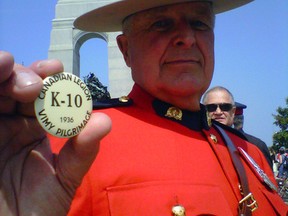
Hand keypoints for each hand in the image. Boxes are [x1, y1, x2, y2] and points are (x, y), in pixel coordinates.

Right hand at [0, 51, 110, 215]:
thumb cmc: (36, 210)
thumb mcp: (64, 178)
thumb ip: (83, 151)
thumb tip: (105, 121)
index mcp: (35, 129)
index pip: (43, 96)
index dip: (50, 82)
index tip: (58, 72)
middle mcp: (10, 123)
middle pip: (15, 86)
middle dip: (26, 75)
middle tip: (36, 81)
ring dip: (1, 72)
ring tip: (7, 63)